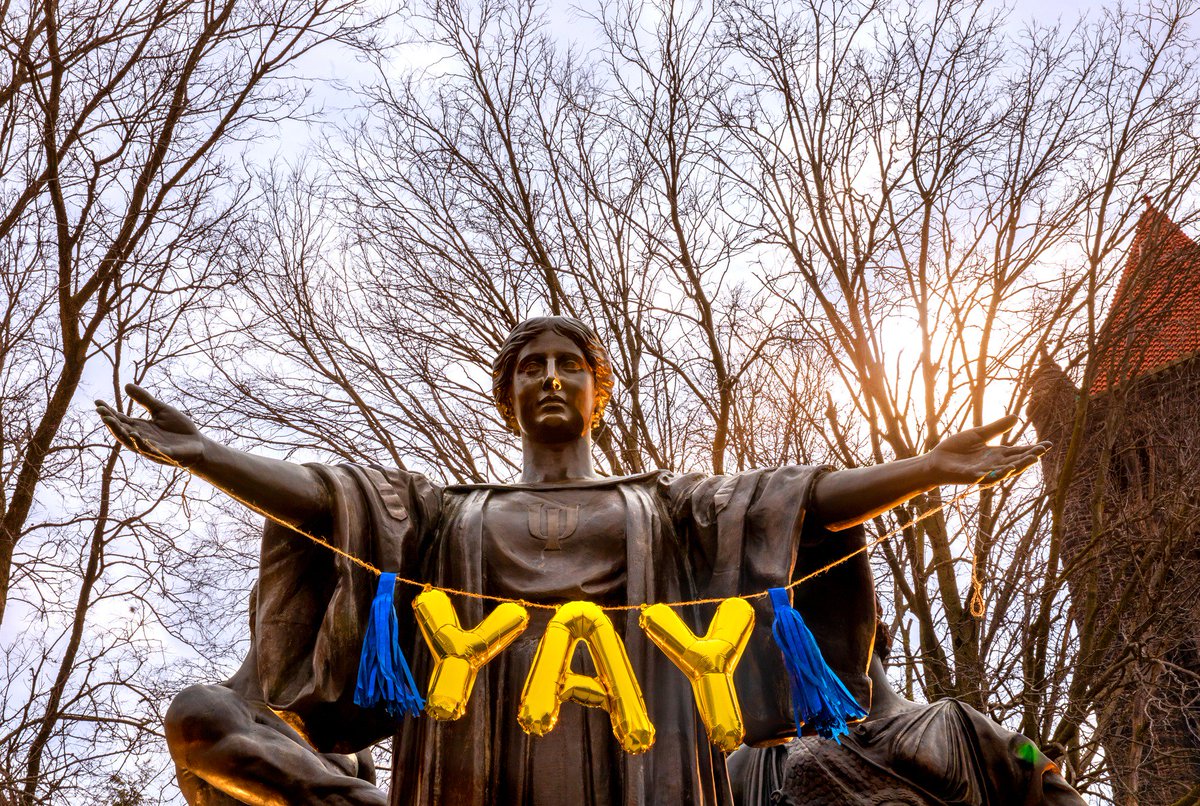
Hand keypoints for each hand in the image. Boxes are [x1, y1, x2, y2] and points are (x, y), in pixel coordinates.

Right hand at [95, 384, 206, 467]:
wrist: (198, 443)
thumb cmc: (178, 428)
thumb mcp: (161, 410)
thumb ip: (145, 400)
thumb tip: (126, 385)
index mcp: (140, 428)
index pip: (120, 419)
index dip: (108, 412)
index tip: (97, 401)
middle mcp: (141, 438)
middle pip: (122, 431)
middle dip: (111, 422)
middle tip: (101, 412)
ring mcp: (151, 447)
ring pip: (132, 442)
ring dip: (120, 432)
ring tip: (111, 421)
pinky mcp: (164, 454)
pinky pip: (150, 450)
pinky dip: (142, 443)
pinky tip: (134, 435)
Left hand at [928, 415, 1049, 485]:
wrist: (936, 460)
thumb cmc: (956, 448)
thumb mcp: (979, 434)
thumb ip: (996, 428)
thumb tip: (1016, 417)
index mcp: (997, 454)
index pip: (1019, 451)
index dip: (1033, 449)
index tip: (1048, 444)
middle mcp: (994, 464)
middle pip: (1016, 461)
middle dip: (1029, 457)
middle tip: (1042, 451)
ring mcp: (984, 472)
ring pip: (1005, 471)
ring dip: (1018, 466)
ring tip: (1031, 460)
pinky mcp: (972, 477)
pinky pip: (986, 477)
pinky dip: (996, 474)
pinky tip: (1006, 469)